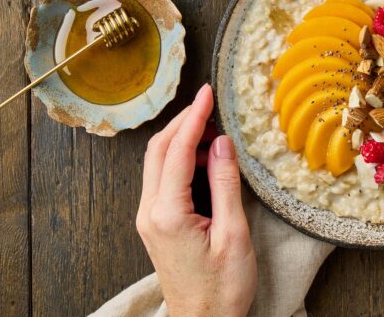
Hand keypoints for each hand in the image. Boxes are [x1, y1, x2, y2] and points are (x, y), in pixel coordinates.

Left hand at [136, 84, 256, 316]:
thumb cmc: (222, 288)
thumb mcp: (234, 234)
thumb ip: (226, 184)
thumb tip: (223, 143)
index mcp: (167, 214)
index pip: (177, 150)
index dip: (193, 117)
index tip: (206, 94)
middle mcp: (150, 212)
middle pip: (158, 150)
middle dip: (183, 122)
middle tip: (210, 106)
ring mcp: (149, 218)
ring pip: (158, 162)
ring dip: (182, 140)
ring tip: (214, 133)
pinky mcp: (156, 223)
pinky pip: (163, 179)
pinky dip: (181, 159)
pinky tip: (206, 159)